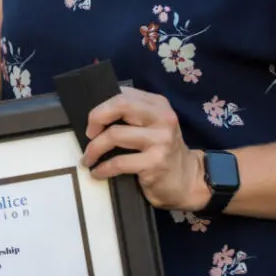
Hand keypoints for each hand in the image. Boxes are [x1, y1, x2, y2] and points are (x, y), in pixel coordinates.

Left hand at [80, 89, 209, 212]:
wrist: (187, 180)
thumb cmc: (161, 152)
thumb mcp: (152, 126)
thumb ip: (132, 115)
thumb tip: (95, 114)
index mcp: (159, 105)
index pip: (124, 95)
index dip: (101, 106)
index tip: (92, 122)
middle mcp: (163, 118)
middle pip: (121, 106)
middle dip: (96, 118)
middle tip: (88, 135)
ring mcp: (160, 140)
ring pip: (115, 135)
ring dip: (94, 149)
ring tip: (88, 159)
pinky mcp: (155, 162)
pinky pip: (119, 162)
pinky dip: (103, 169)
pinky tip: (97, 173)